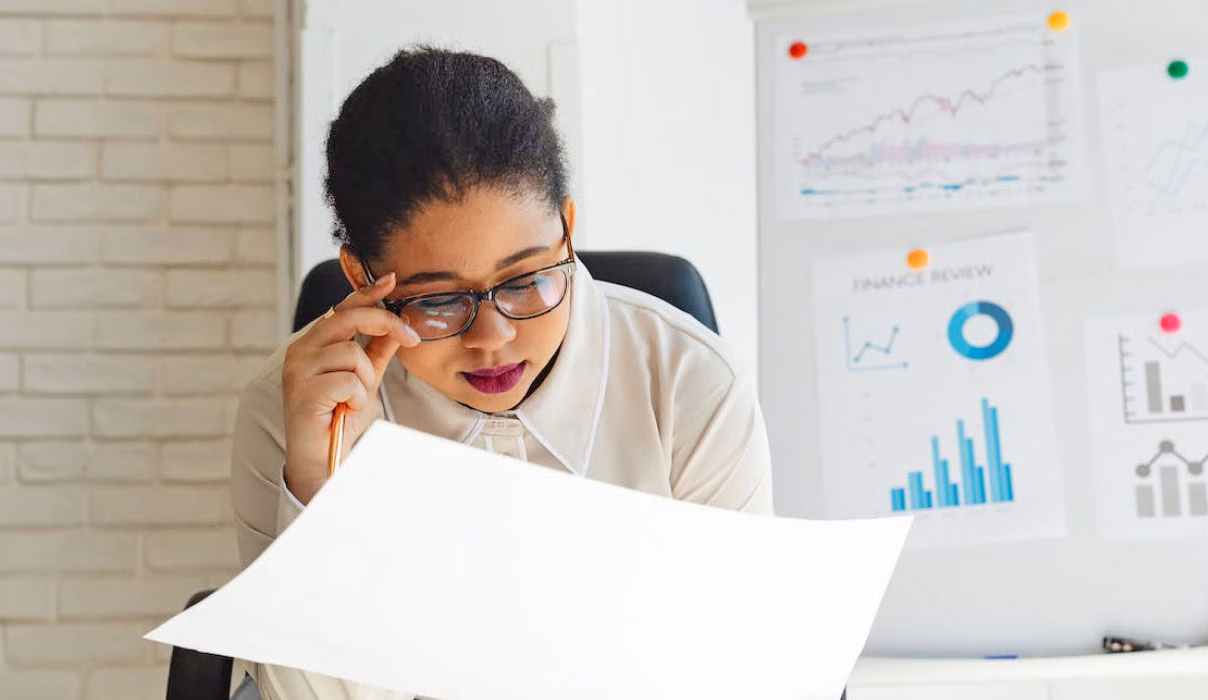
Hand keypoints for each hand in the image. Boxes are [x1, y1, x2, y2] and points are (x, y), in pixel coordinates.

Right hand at [281, 272, 419, 503]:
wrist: (321, 458)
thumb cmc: (340, 417)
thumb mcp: (365, 378)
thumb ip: (377, 350)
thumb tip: (397, 325)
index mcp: (314, 343)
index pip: (342, 308)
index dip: (367, 293)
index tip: (392, 280)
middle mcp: (301, 350)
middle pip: (348, 318)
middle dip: (386, 323)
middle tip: (411, 337)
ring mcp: (298, 370)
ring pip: (352, 353)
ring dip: (365, 379)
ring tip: (354, 398)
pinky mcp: (303, 391)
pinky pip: (348, 381)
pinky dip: (357, 397)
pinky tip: (345, 409)